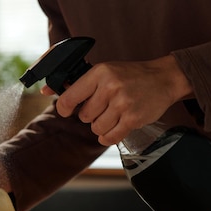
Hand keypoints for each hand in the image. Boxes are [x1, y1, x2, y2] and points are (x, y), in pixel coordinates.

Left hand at [45, 55, 192, 145]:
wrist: (164, 78)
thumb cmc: (129, 76)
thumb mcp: (104, 72)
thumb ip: (77, 84)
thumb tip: (46, 91)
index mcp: (100, 73)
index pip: (69, 98)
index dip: (64, 108)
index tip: (67, 111)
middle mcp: (110, 87)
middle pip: (84, 116)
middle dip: (91, 115)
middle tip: (104, 107)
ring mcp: (123, 103)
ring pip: (96, 128)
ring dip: (102, 126)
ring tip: (113, 115)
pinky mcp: (133, 119)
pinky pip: (109, 138)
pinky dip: (109, 136)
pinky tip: (116, 127)